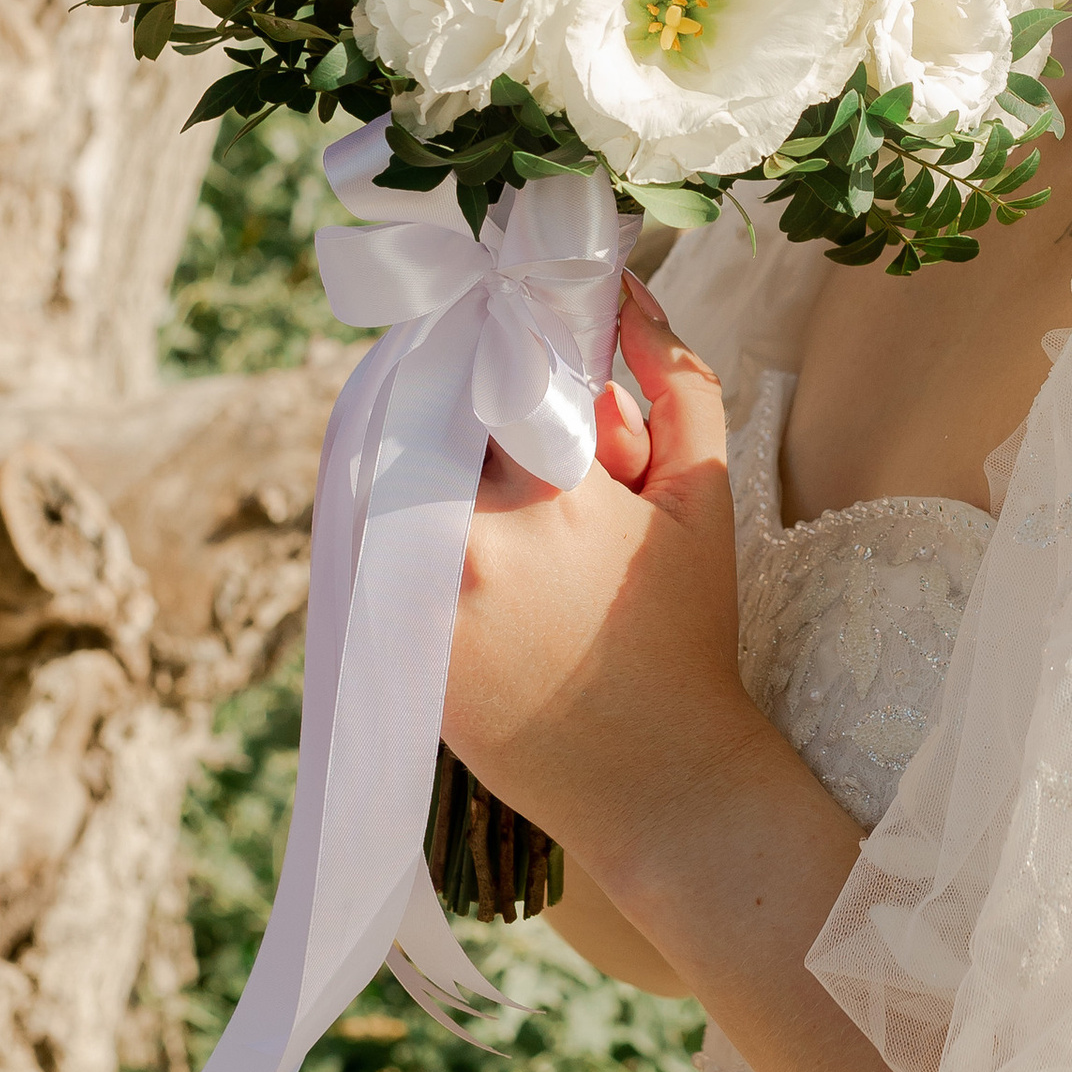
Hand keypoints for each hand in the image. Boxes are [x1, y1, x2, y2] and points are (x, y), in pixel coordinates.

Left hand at [442, 275, 767, 885]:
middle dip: (451, 408)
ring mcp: (421, 598)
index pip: (483, 365)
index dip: (490, 346)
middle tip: (481, 411)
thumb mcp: (704, 491)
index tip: (503, 340)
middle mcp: (471, 536)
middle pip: (427, 421)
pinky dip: (389, 534)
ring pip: (386, 483)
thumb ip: (675, 378)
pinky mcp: (393, 649)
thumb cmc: (685, 631)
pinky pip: (368, 557)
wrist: (655, 778)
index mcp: (550, 486)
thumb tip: (625, 294)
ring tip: (465, 491)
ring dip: (411, 468)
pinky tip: (436, 548)